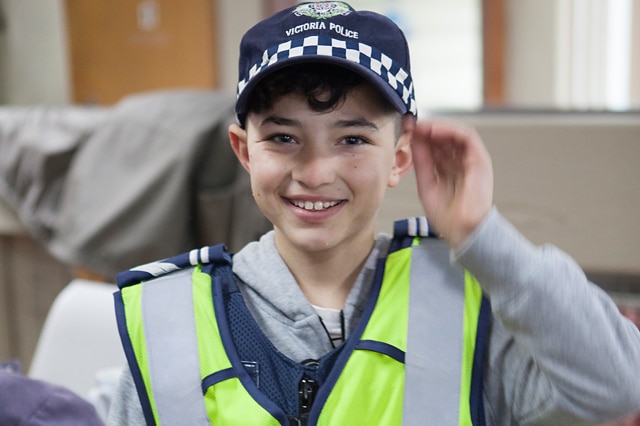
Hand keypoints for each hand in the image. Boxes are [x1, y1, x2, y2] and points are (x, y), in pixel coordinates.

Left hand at [411, 120, 493, 247]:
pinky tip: (434, 130)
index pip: (435, 146)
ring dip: (437, 126)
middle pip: (444, 137)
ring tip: (420, 125)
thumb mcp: (427, 184)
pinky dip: (451, 130)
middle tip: (409, 123)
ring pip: (456, 133)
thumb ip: (422, 162)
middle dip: (426, 128)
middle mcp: (461, 163)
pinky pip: (467, 137)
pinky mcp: (480, 160)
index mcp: (449, 169)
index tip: (405, 130)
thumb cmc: (447, 216)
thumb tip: (413, 140)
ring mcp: (472, 161)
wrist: (463, 232)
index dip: (420, 136)